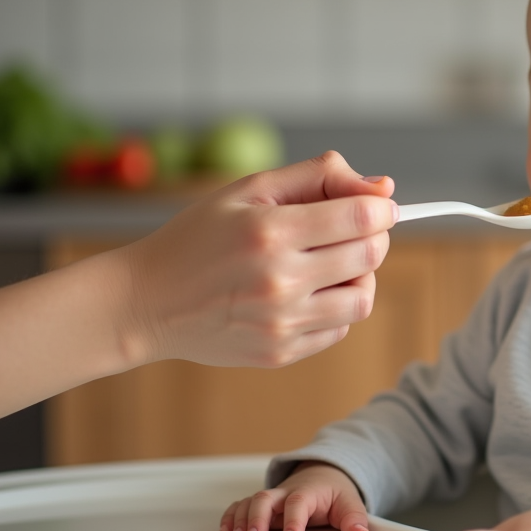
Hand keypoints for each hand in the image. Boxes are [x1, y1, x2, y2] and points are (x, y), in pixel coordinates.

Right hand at [115, 151, 397, 368]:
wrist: (147, 302)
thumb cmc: (199, 237)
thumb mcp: (250, 189)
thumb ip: (318, 177)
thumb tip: (382, 187)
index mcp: (271, 232)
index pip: (361, 217)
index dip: (382, 207)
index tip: (379, 206)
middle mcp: (279, 281)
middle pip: (370, 255)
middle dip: (374, 236)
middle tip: (354, 230)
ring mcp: (281, 323)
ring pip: (363, 297)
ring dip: (360, 275)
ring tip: (332, 262)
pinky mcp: (280, 353)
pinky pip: (339, 328)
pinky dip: (336, 307)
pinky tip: (307, 291)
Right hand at [220, 462, 369, 530]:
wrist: (323, 474)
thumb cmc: (333, 492)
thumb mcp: (349, 502)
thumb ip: (354, 518)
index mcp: (309, 491)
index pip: (299, 502)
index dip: (293, 520)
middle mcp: (285, 493)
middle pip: (266, 498)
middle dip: (257, 518)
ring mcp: (272, 498)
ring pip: (251, 501)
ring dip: (241, 518)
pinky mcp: (261, 505)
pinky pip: (241, 505)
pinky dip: (231, 515)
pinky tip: (226, 530)